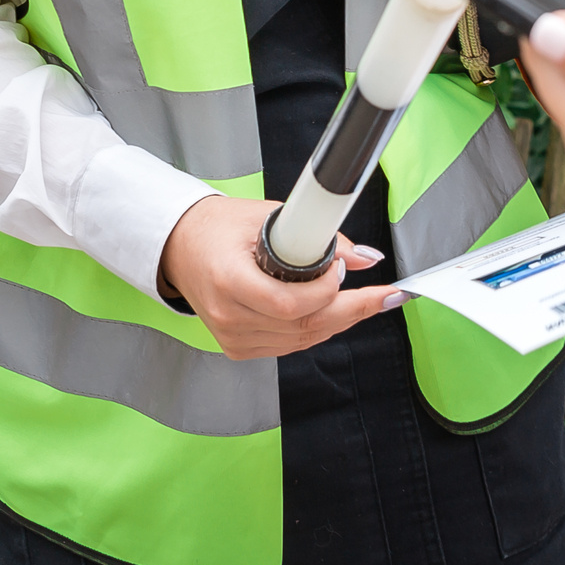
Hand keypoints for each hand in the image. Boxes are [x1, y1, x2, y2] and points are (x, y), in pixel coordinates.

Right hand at [158, 196, 389, 360]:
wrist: (181, 247)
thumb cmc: (218, 228)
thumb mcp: (268, 217)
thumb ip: (320, 238)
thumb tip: (365, 258)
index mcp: (228, 280)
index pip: (288, 303)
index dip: (324, 291)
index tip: (343, 271)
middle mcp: (228, 315)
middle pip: (302, 326)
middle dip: (351, 311)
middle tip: (382, 297)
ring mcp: (232, 337)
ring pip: (301, 340)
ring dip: (338, 321)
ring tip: (363, 301)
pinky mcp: (238, 347)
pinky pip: (289, 345)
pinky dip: (315, 329)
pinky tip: (332, 312)